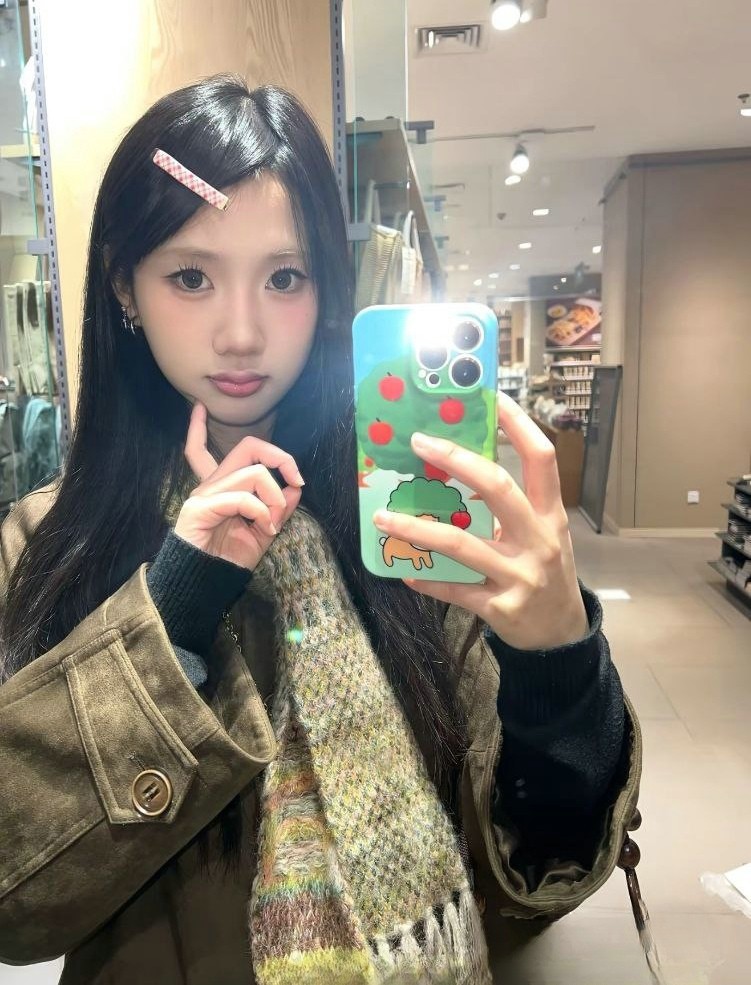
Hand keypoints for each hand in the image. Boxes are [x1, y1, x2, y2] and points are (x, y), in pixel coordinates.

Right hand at [175, 403, 303, 570]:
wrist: (206, 584)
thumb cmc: (230, 559)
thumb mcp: (265, 530)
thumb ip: (279, 508)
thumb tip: (295, 487)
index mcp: (221, 488)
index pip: (200, 450)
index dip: (196, 427)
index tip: (200, 409)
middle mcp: (211, 485)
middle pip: (246, 447)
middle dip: (280, 456)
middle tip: (296, 479)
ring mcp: (204, 494)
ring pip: (253, 473)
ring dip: (276, 498)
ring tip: (275, 522)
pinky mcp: (201, 508)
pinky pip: (243, 498)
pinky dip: (263, 512)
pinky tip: (266, 529)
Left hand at [372, 391, 588, 650]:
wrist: (561, 634)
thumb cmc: (546, 571)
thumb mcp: (542, 534)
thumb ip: (509, 507)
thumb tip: (460, 470)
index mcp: (551, 514)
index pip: (541, 458)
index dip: (518, 424)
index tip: (491, 396)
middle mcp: (538, 540)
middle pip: (498, 487)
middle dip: (456, 461)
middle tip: (419, 441)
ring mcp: (520, 575)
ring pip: (461, 543)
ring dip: (417, 527)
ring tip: (382, 517)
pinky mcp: (499, 607)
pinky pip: (454, 589)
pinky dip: (427, 579)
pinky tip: (404, 570)